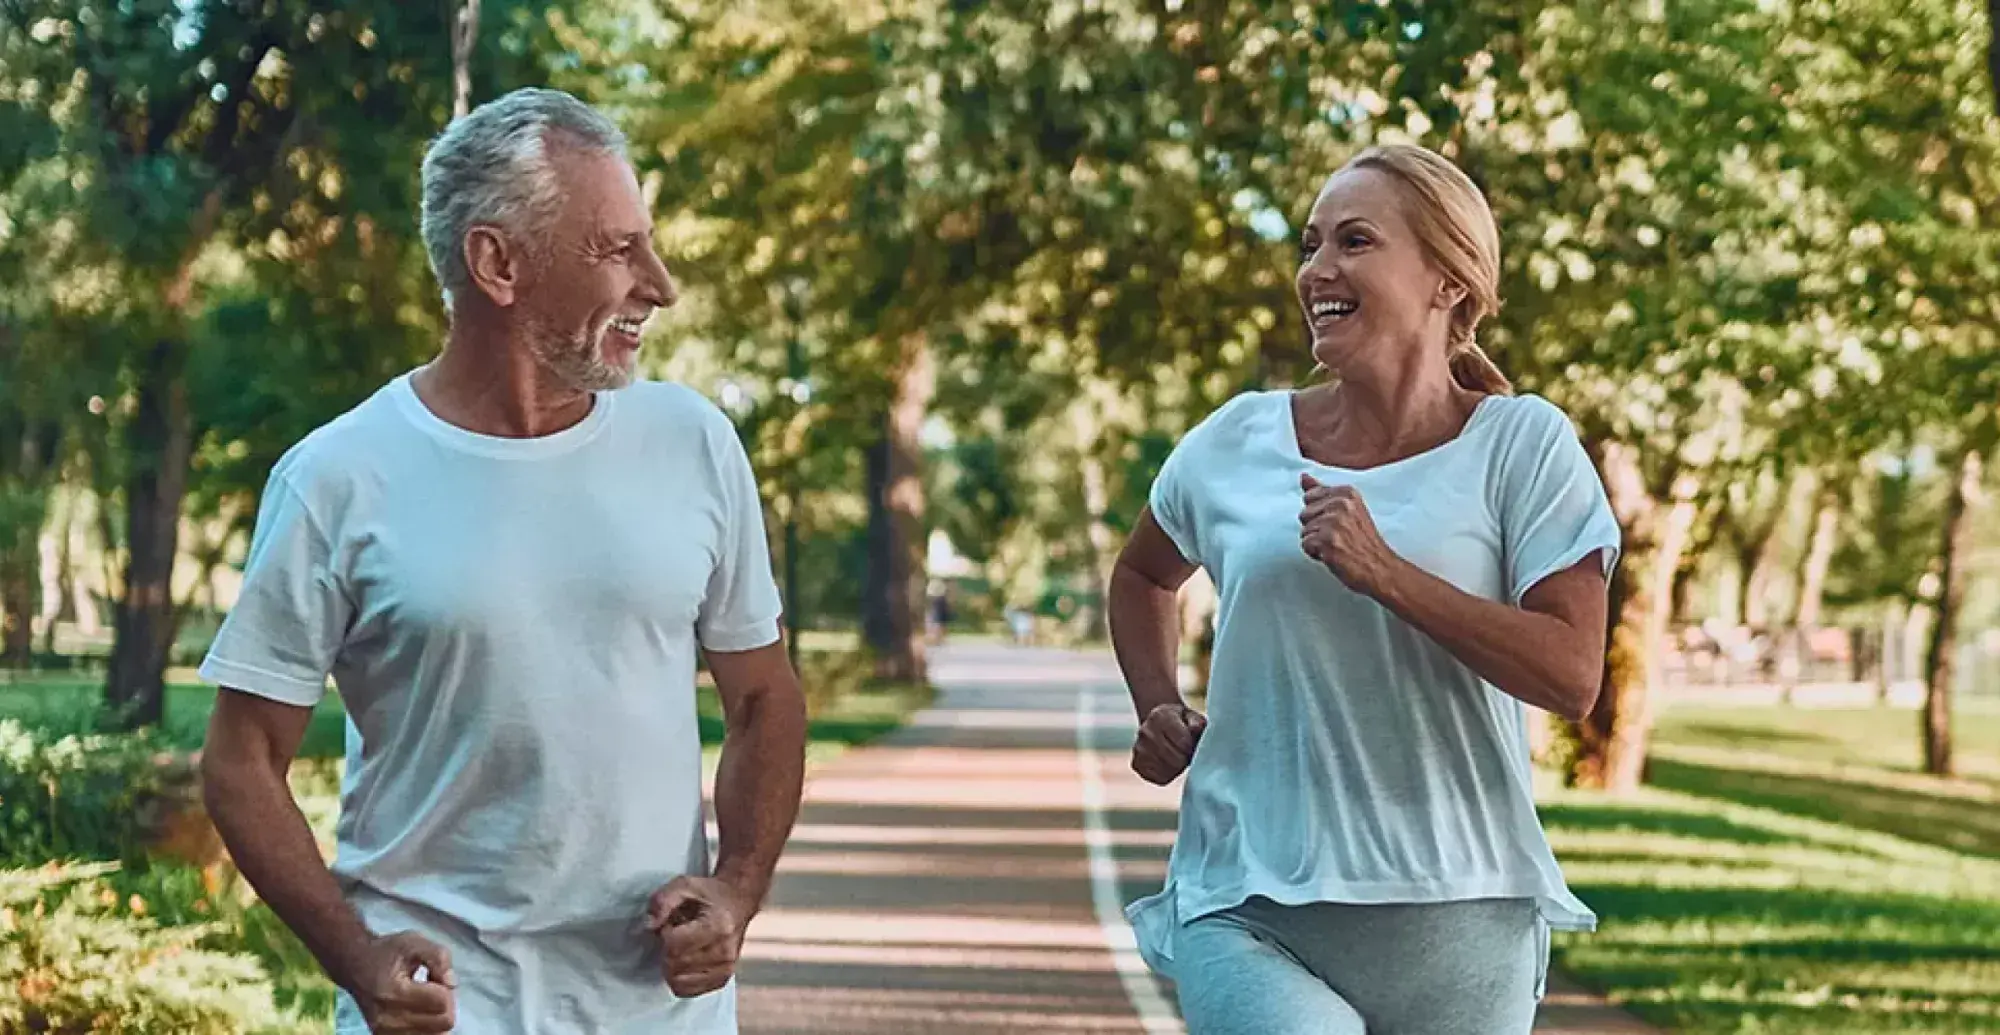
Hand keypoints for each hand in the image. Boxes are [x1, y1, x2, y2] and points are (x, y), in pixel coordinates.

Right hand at [351, 931, 455, 1033]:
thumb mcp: (415, 942)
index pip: (442, 1001)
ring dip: (437, 1016)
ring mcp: (386, 1032)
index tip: (432, 975)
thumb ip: (439, 957)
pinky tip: (418, 1011)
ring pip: (436, 1034)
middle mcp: (388, 1018)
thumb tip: (452, 983)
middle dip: (445, 1002)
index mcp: (394, 992)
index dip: (445, 985)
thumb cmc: (387, 952)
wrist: (356, 965)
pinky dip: (428, 1027)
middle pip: (443, 1022)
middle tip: (431, 987)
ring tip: (423, 999)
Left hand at [646, 875, 751, 997]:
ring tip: (682, 946)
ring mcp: (726, 968)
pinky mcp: (722, 979)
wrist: (738, 901)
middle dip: (666, 951)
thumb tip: (649, 925)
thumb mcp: (684, 885)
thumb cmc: (709, 894)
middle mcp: (725, 951)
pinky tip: (686, 960)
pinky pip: (686, 990)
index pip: (674, 947)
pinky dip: (679, 978)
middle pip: (674, 966)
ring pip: (678, 981)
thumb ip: (662, 901)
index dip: (664, 934)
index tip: (671, 923)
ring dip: (672, 965)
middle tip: (676, 934)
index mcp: (718, 926)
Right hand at [1132, 702, 1206, 784]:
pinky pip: (1159, 778)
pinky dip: (1168, 775)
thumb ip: (1197, 722)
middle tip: (1186, 753)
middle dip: (1185, 758)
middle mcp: (1145, 731)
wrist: (1158, 725)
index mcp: (1159, 716)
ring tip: (1178, 757)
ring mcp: (1139, 748)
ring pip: (1167, 769)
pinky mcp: (1137, 764)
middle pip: (1175, 758)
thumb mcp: (1191, 716)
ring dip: (1178, 767)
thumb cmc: (1180, 722)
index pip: (1183, 742)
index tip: (1192, 744)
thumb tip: (1194, 729)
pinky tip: (1169, 765)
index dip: (1192, 747)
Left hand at [1299, 473, 1399, 598]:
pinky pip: (1306, 544)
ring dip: (1316, 543)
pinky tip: (1333, 555)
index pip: (1310, 497)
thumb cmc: (1364, 542)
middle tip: (1338, 537)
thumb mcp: (1348, 510)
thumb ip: (1323, 492)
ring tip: (1337, 546)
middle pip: (1304, 514)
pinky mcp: (1327, 540)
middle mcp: (1341, 504)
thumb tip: (1304, 477)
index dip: (1319, 514)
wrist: (1381, 569)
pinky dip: (1316, 554)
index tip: (1338, 523)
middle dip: (1316, 528)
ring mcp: (1333, 522)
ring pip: (1304, 530)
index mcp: (1346, 493)